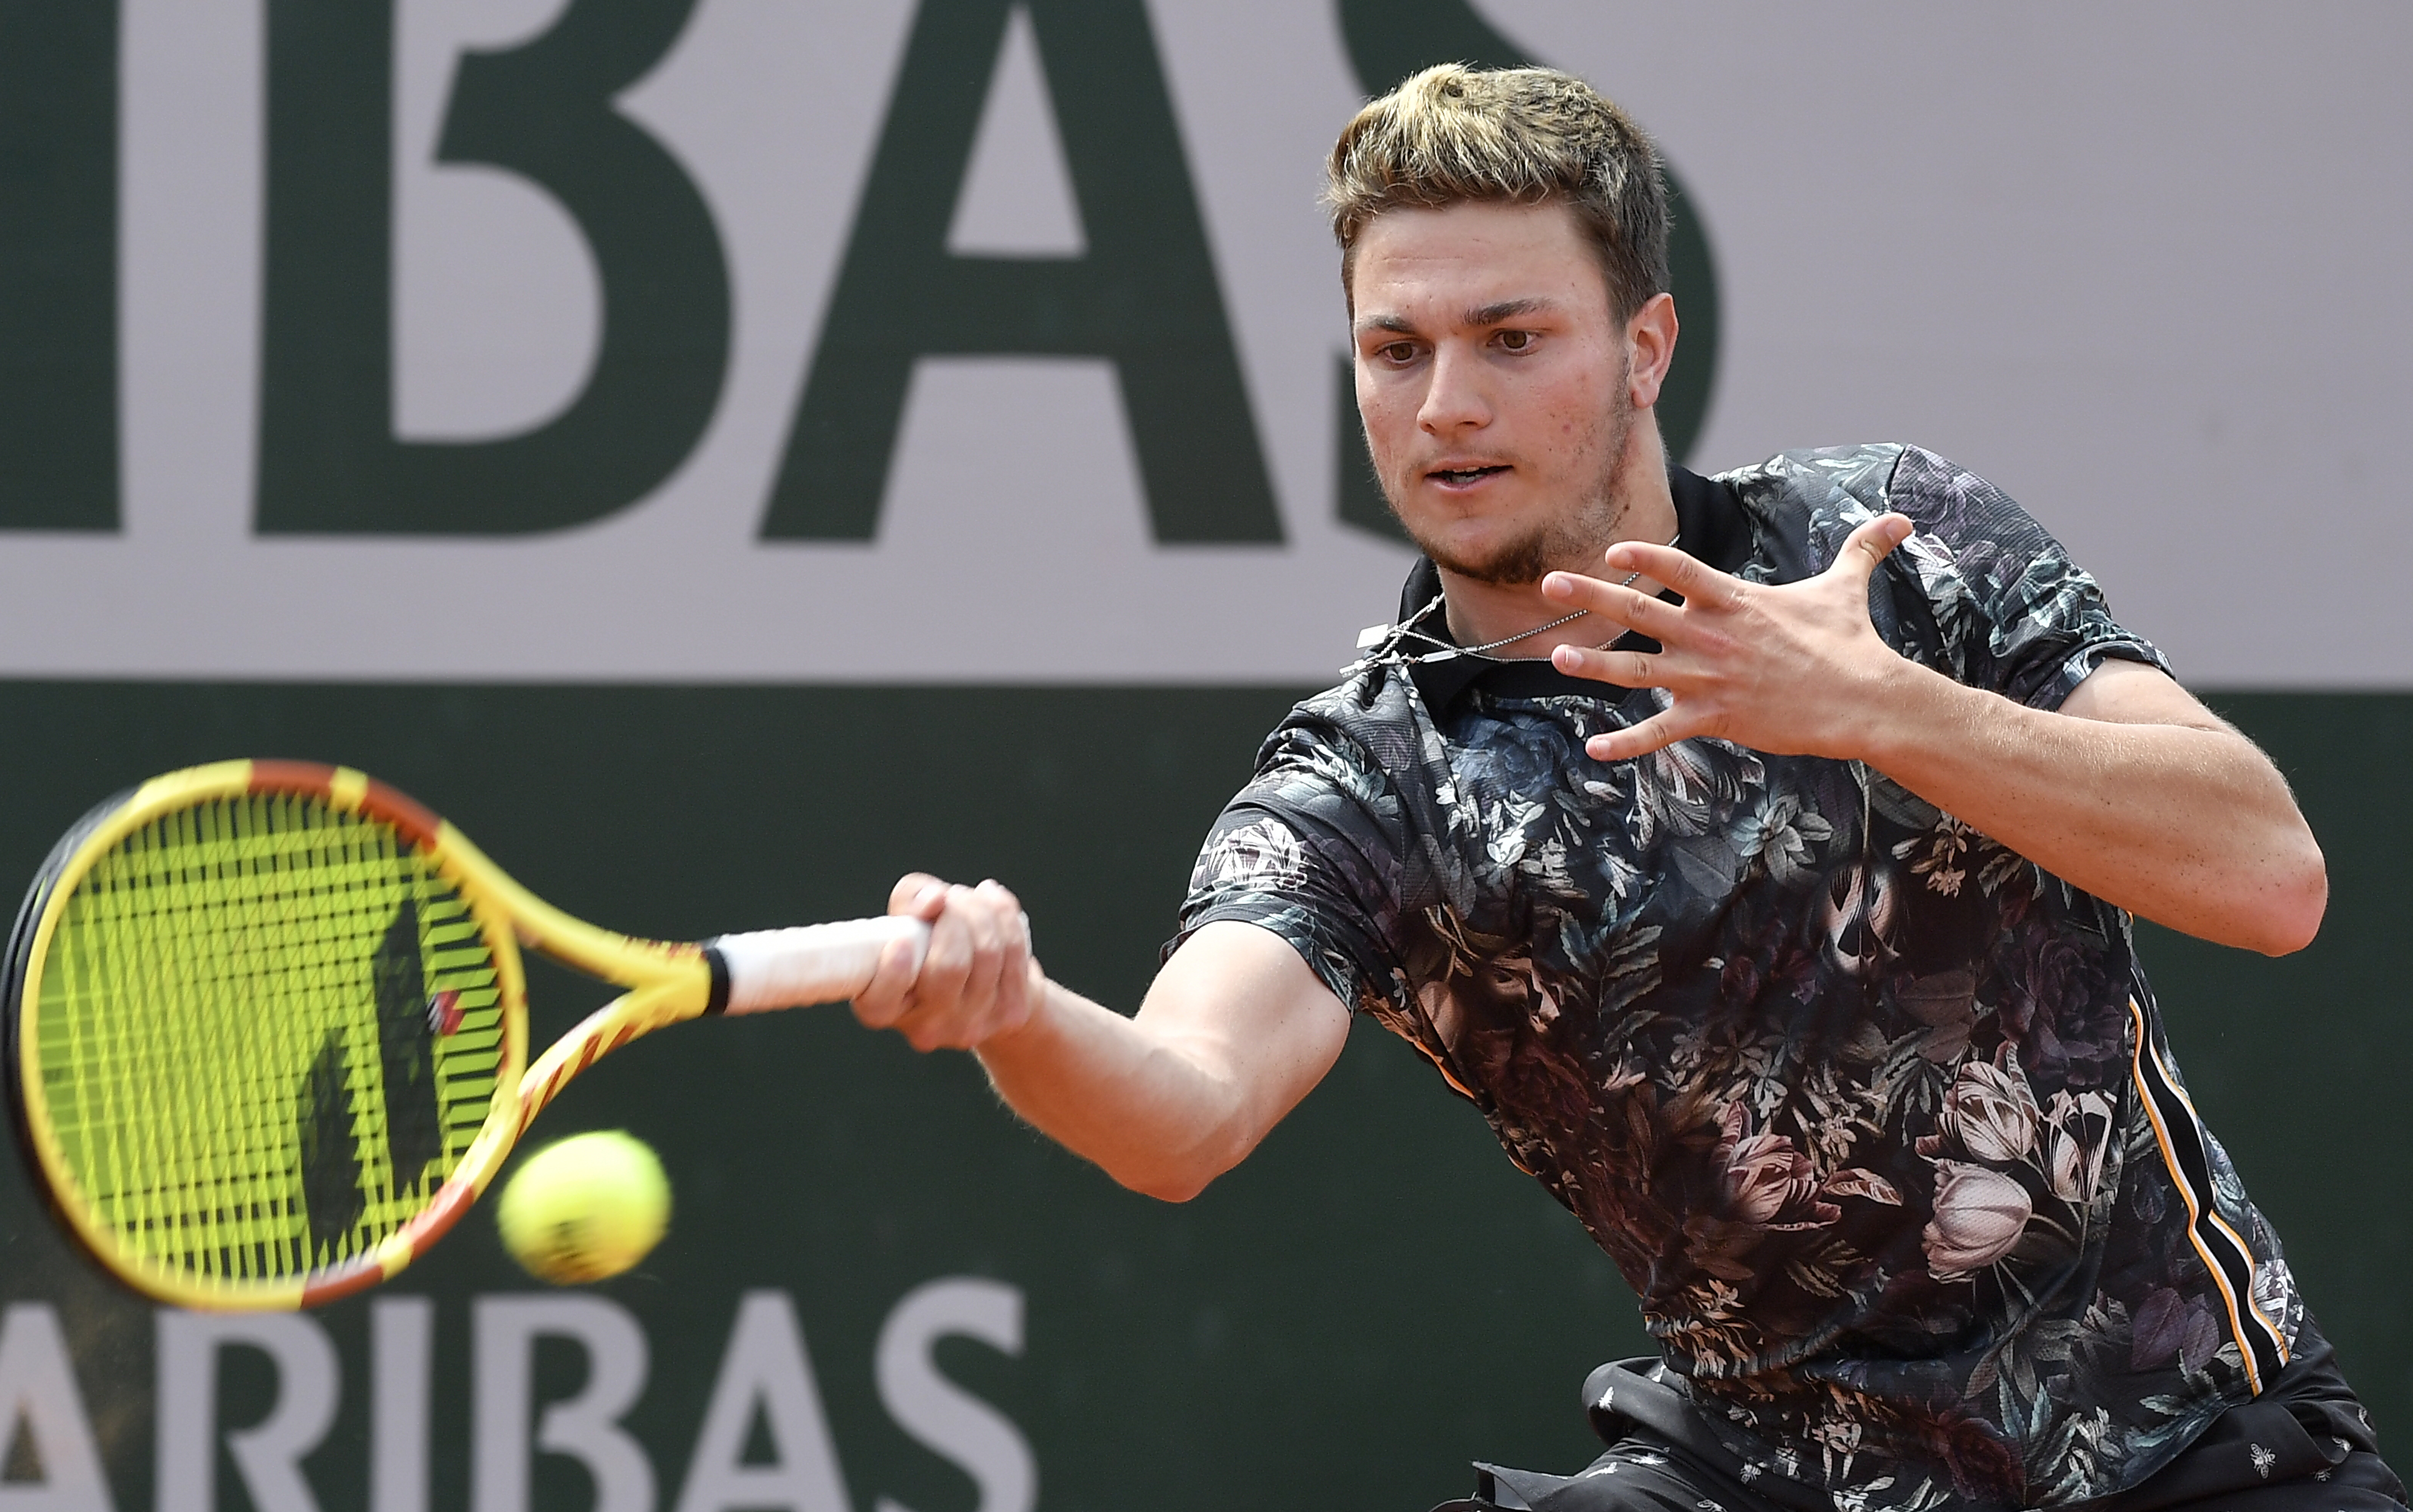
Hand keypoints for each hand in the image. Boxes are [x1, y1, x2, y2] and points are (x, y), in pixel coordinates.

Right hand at [853, 873, 1044, 1050]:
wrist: (984, 977)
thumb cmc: (930, 941)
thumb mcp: (907, 915)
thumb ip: (909, 899)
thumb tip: (934, 900)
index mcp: (885, 1009)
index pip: (881, 1003)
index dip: (892, 974)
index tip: (902, 942)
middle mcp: (926, 1029)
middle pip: (949, 966)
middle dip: (954, 916)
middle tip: (947, 898)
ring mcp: (970, 1026)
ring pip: (987, 952)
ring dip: (979, 910)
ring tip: (967, 899)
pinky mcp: (1010, 1014)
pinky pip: (1013, 950)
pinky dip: (1004, 915)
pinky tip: (992, 900)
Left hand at [1542, 513, 1920, 760]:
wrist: (1864, 700)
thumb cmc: (1851, 643)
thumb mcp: (1847, 588)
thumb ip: (1861, 550)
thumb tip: (1900, 519)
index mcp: (1734, 600)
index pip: (1678, 567)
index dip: (1643, 557)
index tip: (1611, 550)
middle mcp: (1712, 635)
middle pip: (1639, 610)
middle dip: (1590, 596)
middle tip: (1548, 583)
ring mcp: (1709, 678)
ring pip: (1637, 669)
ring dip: (1593, 664)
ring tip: (1555, 657)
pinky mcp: (1715, 718)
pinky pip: (1661, 732)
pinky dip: (1627, 744)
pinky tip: (1594, 750)